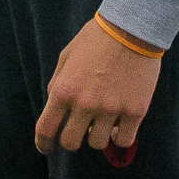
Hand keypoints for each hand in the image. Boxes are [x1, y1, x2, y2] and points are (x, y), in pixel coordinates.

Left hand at [33, 18, 162, 153]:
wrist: (131, 29)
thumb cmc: (95, 39)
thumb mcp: (66, 56)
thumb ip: (57, 83)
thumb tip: (53, 104)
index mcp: (63, 90)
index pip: (46, 128)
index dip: (43, 143)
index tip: (45, 148)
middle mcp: (85, 104)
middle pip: (71, 142)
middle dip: (71, 140)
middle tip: (79, 131)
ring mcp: (111, 109)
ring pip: (97, 144)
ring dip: (97, 137)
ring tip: (102, 123)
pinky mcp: (135, 111)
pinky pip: (124, 140)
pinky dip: (119, 138)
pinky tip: (118, 127)